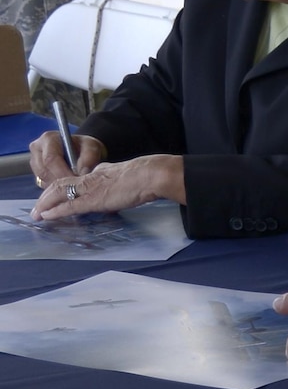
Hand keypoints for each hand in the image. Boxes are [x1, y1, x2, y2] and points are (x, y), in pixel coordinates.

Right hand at [28, 131, 103, 185]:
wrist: (81, 151)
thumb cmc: (85, 147)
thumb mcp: (92, 147)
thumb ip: (89, 157)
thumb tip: (82, 172)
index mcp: (49, 138)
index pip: (50, 159)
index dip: (63, 172)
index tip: (75, 181)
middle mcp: (38, 149)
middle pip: (43, 171)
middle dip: (60, 181)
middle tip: (75, 186)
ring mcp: (35, 161)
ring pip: (42, 179)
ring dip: (57, 185)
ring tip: (72, 185)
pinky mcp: (36, 172)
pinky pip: (43, 184)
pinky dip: (55, 187)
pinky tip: (67, 185)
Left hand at [30, 152, 181, 219]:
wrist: (150, 175)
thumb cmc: (144, 176)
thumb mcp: (124, 174)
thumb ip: (113, 176)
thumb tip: (108, 177)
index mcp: (98, 172)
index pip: (74, 180)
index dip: (61, 188)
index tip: (55, 196)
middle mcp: (90, 178)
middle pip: (60, 185)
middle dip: (46, 197)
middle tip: (38, 208)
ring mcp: (90, 188)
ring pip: (58, 193)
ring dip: (45, 204)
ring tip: (37, 214)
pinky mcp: (93, 200)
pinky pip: (69, 205)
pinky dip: (55, 211)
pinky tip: (47, 216)